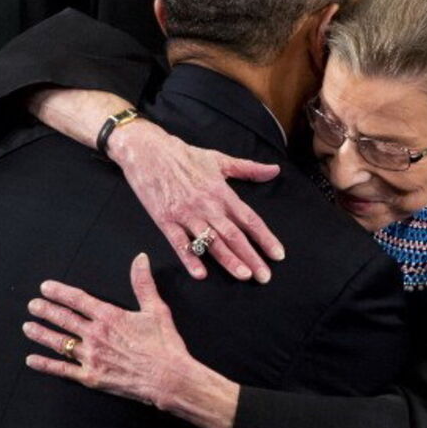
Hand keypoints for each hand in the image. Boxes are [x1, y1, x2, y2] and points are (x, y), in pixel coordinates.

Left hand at [23, 254, 193, 406]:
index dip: (60, 292)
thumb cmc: (164, 344)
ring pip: (59, 342)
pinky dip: (45, 364)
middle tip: (32, 305)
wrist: (168, 378)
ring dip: (41, 333)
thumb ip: (143, 283)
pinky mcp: (91, 377)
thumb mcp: (156, 309)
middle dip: (45, 310)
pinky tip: (32, 359)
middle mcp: (95, 335)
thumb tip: (140, 258)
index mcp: (109, 316)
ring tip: (27, 327)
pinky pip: (62, 370)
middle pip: (64, 319)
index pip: (78, 300)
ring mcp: (91, 357)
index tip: (45, 287)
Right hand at [108, 120, 284, 281]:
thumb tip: (275, 170)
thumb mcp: (219, 160)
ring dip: (228, 260)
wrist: (147, 151)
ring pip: (211, 242)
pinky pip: (179, 243)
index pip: (249, 219)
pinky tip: (200, 274)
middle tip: (265, 277)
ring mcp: (186, 214)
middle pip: (234, 235)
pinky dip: (190, 259)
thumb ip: (249, 169)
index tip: (278, 254)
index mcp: (222, 192)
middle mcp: (207, 205)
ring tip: (243, 275)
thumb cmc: (184, 155)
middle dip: (251, 257)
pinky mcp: (165, 220)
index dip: (265, 238)